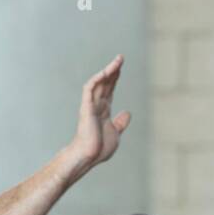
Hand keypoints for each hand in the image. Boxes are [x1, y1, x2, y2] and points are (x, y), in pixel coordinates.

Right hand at [64, 54, 130, 175]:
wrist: (89, 156)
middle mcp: (97, 105)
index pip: (110, 89)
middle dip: (113, 70)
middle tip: (121, 57)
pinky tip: (106, 71)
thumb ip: (120, 123)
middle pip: (105, 83)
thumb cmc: (99, 148)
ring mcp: (91, 105)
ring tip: (118, 60)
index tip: (121, 67)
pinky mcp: (86, 107)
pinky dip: (97, 79)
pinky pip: (90, 89)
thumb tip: (127, 113)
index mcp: (104, 110)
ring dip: (108, 71)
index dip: (115, 78)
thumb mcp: (116, 134)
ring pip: (99, 82)